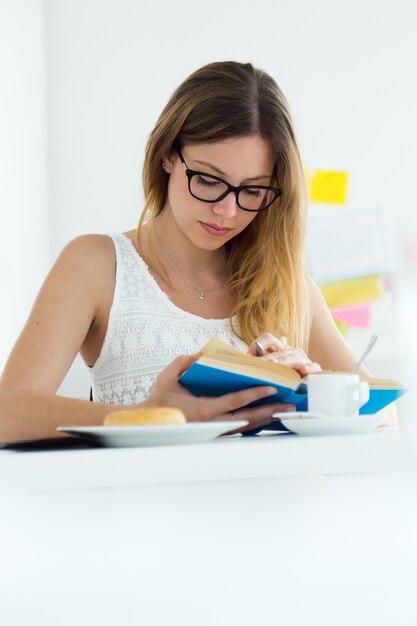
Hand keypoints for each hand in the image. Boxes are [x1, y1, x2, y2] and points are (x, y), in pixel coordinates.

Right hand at [143, 353, 294, 432]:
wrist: (150, 425)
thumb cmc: (159, 401)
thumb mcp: (167, 377)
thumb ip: (184, 362)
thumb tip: (202, 354)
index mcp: (204, 409)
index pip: (235, 401)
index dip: (254, 394)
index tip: (271, 388)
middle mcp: (213, 424)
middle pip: (248, 419)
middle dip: (270, 412)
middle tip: (289, 406)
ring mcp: (215, 433)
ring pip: (246, 427)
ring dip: (266, 420)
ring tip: (284, 413)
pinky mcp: (215, 437)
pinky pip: (239, 431)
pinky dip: (254, 426)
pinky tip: (266, 420)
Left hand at [247, 332, 321, 376]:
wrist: (304, 391)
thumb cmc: (283, 383)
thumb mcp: (268, 375)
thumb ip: (257, 368)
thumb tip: (243, 363)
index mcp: (278, 350)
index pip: (268, 339)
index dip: (257, 344)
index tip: (248, 356)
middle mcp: (291, 352)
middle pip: (279, 351)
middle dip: (267, 359)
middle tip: (257, 365)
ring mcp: (303, 360)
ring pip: (294, 357)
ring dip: (284, 361)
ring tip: (275, 365)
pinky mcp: (315, 371)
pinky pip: (314, 367)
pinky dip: (310, 368)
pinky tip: (304, 370)